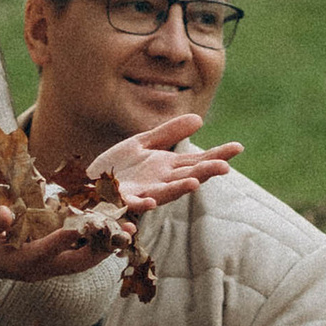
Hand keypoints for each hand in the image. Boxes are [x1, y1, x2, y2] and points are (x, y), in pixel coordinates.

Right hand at [0, 206, 115, 286]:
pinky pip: (80, 254)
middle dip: (101, 249)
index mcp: (18, 261)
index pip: (44, 252)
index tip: (81, 228)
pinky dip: (97, 242)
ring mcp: (48, 267)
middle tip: (125, 233)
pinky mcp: (53, 261)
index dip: (62, 240)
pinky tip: (113, 228)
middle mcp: (39, 268)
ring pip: (83, 261)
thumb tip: (6, 213)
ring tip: (129, 230)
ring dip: (106, 246)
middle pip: (76, 263)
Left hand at [88, 118, 243, 212]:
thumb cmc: (117, 167)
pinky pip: (130, 206)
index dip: (217, 155)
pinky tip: (149, 202)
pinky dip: (140, 206)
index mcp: (167, 168)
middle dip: (205, 173)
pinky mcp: (118, 202)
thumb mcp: (143, 144)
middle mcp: (159, 183)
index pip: (197, 161)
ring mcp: (141, 194)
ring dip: (179, 189)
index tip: (238, 147)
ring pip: (164, 194)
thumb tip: (199, 119)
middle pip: (187, 176)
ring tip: (194, 184)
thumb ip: (168, 133)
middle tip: (225, 168)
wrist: (86, 185)